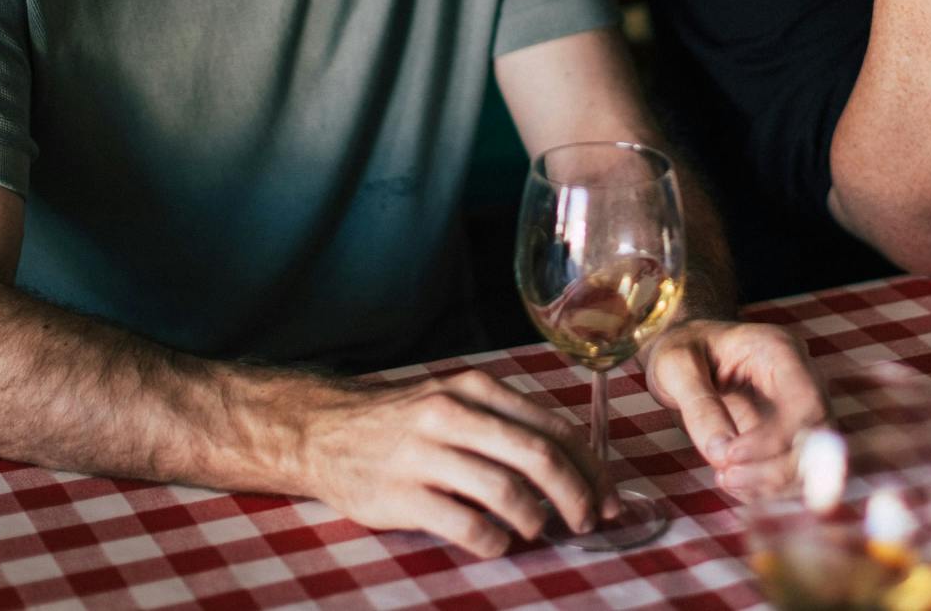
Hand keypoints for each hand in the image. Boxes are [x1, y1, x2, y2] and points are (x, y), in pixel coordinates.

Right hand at [295, 369, 602, 557]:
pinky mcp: (401, 494)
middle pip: (537, 456)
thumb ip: (507, 424)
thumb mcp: (455, 402)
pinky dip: (492, 540)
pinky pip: (464, 524)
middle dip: (575, 495)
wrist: (323, 432)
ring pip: (505, 490)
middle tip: (587, 522)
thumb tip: (574, 465)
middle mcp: (452, 414)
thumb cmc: (403, 422)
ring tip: (536, 530)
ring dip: (535, 519)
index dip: (590, 467)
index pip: (552, 427)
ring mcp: (424, 454)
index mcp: (475, 388)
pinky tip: (496, 542)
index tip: (607, 496)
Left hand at [640, 318, 824, 499]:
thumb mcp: (676, 366)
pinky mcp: (786, 438)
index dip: (776, 437)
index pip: (804, 401)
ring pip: (809, 461)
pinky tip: (732, 481)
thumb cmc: (682, 350)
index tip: (732, 454)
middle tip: (727, 476)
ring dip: (771, 483)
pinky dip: (765, 488)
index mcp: (780, 351)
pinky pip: (791, 472)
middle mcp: (800, 381)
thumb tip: (721, 452)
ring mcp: (798, 412)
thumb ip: (699, 406)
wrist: (686, 354)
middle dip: (775, 468)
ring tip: (725, 478)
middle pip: (816, 437)